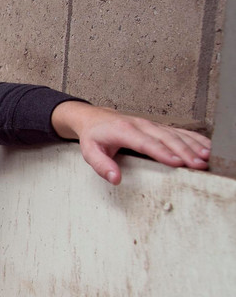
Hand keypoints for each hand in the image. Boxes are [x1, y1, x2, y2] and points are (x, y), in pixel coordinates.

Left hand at [51, 101, 210, 184]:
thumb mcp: (90, 151)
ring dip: (193, 145)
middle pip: (166, 138)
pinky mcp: (158, 127)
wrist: (95, 117)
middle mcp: (141, 125)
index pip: (146, 143)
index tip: (177, 162)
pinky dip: (194, 138)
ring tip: (206, 157)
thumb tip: (115, 178)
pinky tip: (206, 146)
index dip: (162, 153)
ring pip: (176, 134)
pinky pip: (179, 131)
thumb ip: (101, 165)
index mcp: (124, 130)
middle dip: (184, 151)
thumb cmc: (94, 135)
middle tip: (198, 164)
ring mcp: (152, 125)